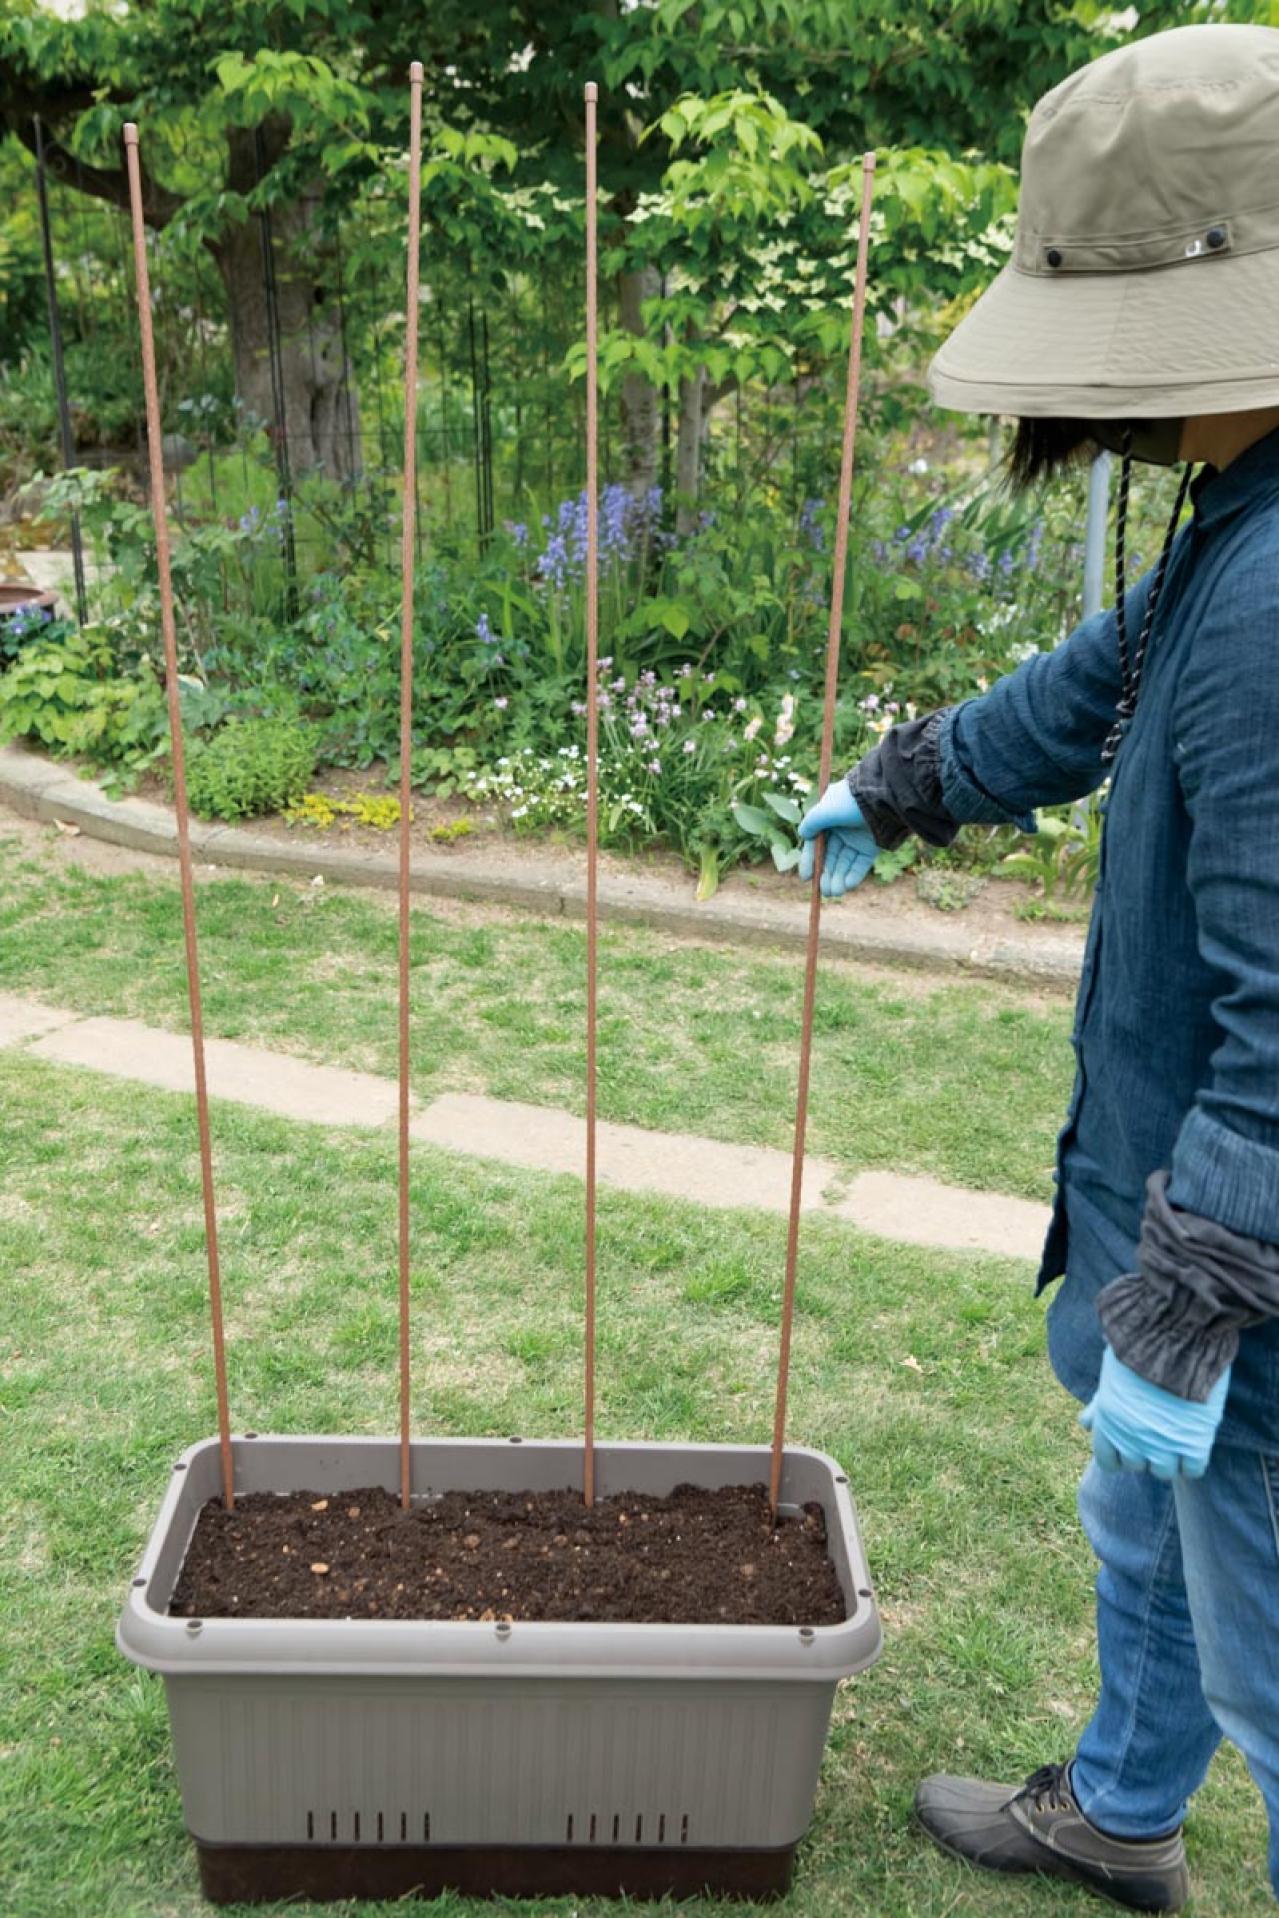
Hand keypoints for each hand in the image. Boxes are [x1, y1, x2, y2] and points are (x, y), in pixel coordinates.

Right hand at [797, 780, 878, 897]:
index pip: (816, 844)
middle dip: (827, 875)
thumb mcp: (825, 811)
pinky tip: (848, 885)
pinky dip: (854, 875)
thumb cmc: (851, 802)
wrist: (883, 799)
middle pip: (830, 857)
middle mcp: (841, 830)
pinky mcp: (872, 847)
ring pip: (845, 863)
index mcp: (828, 819)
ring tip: (835, 892)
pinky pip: (860, 864)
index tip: (806, 878)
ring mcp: (857, 839)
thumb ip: (812, 823)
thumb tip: (803, 834)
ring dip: (839, 878)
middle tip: (824, 891)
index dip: (810, 861)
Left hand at [1080, 1345, 1229, 1480]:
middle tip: (1157, 1428)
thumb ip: (1100, 1405)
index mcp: (1107, 1423)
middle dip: (1146, 1451)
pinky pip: (1193, 1470)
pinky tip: (1194, 1439)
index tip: (1131, 1440)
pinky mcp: (1195, 1443)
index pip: (1108, 1462)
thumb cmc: (1139, 1348)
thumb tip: (1086, 1424)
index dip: (1120, 1453)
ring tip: (1177, 1433)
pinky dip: (1194, 1459)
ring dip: (1170, 1457)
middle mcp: (1132, 1439)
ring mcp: (1163, 1445)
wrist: (1174, 1333)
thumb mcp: (1111, 1377)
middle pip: (1138, 1466)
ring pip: (1164, 1472)